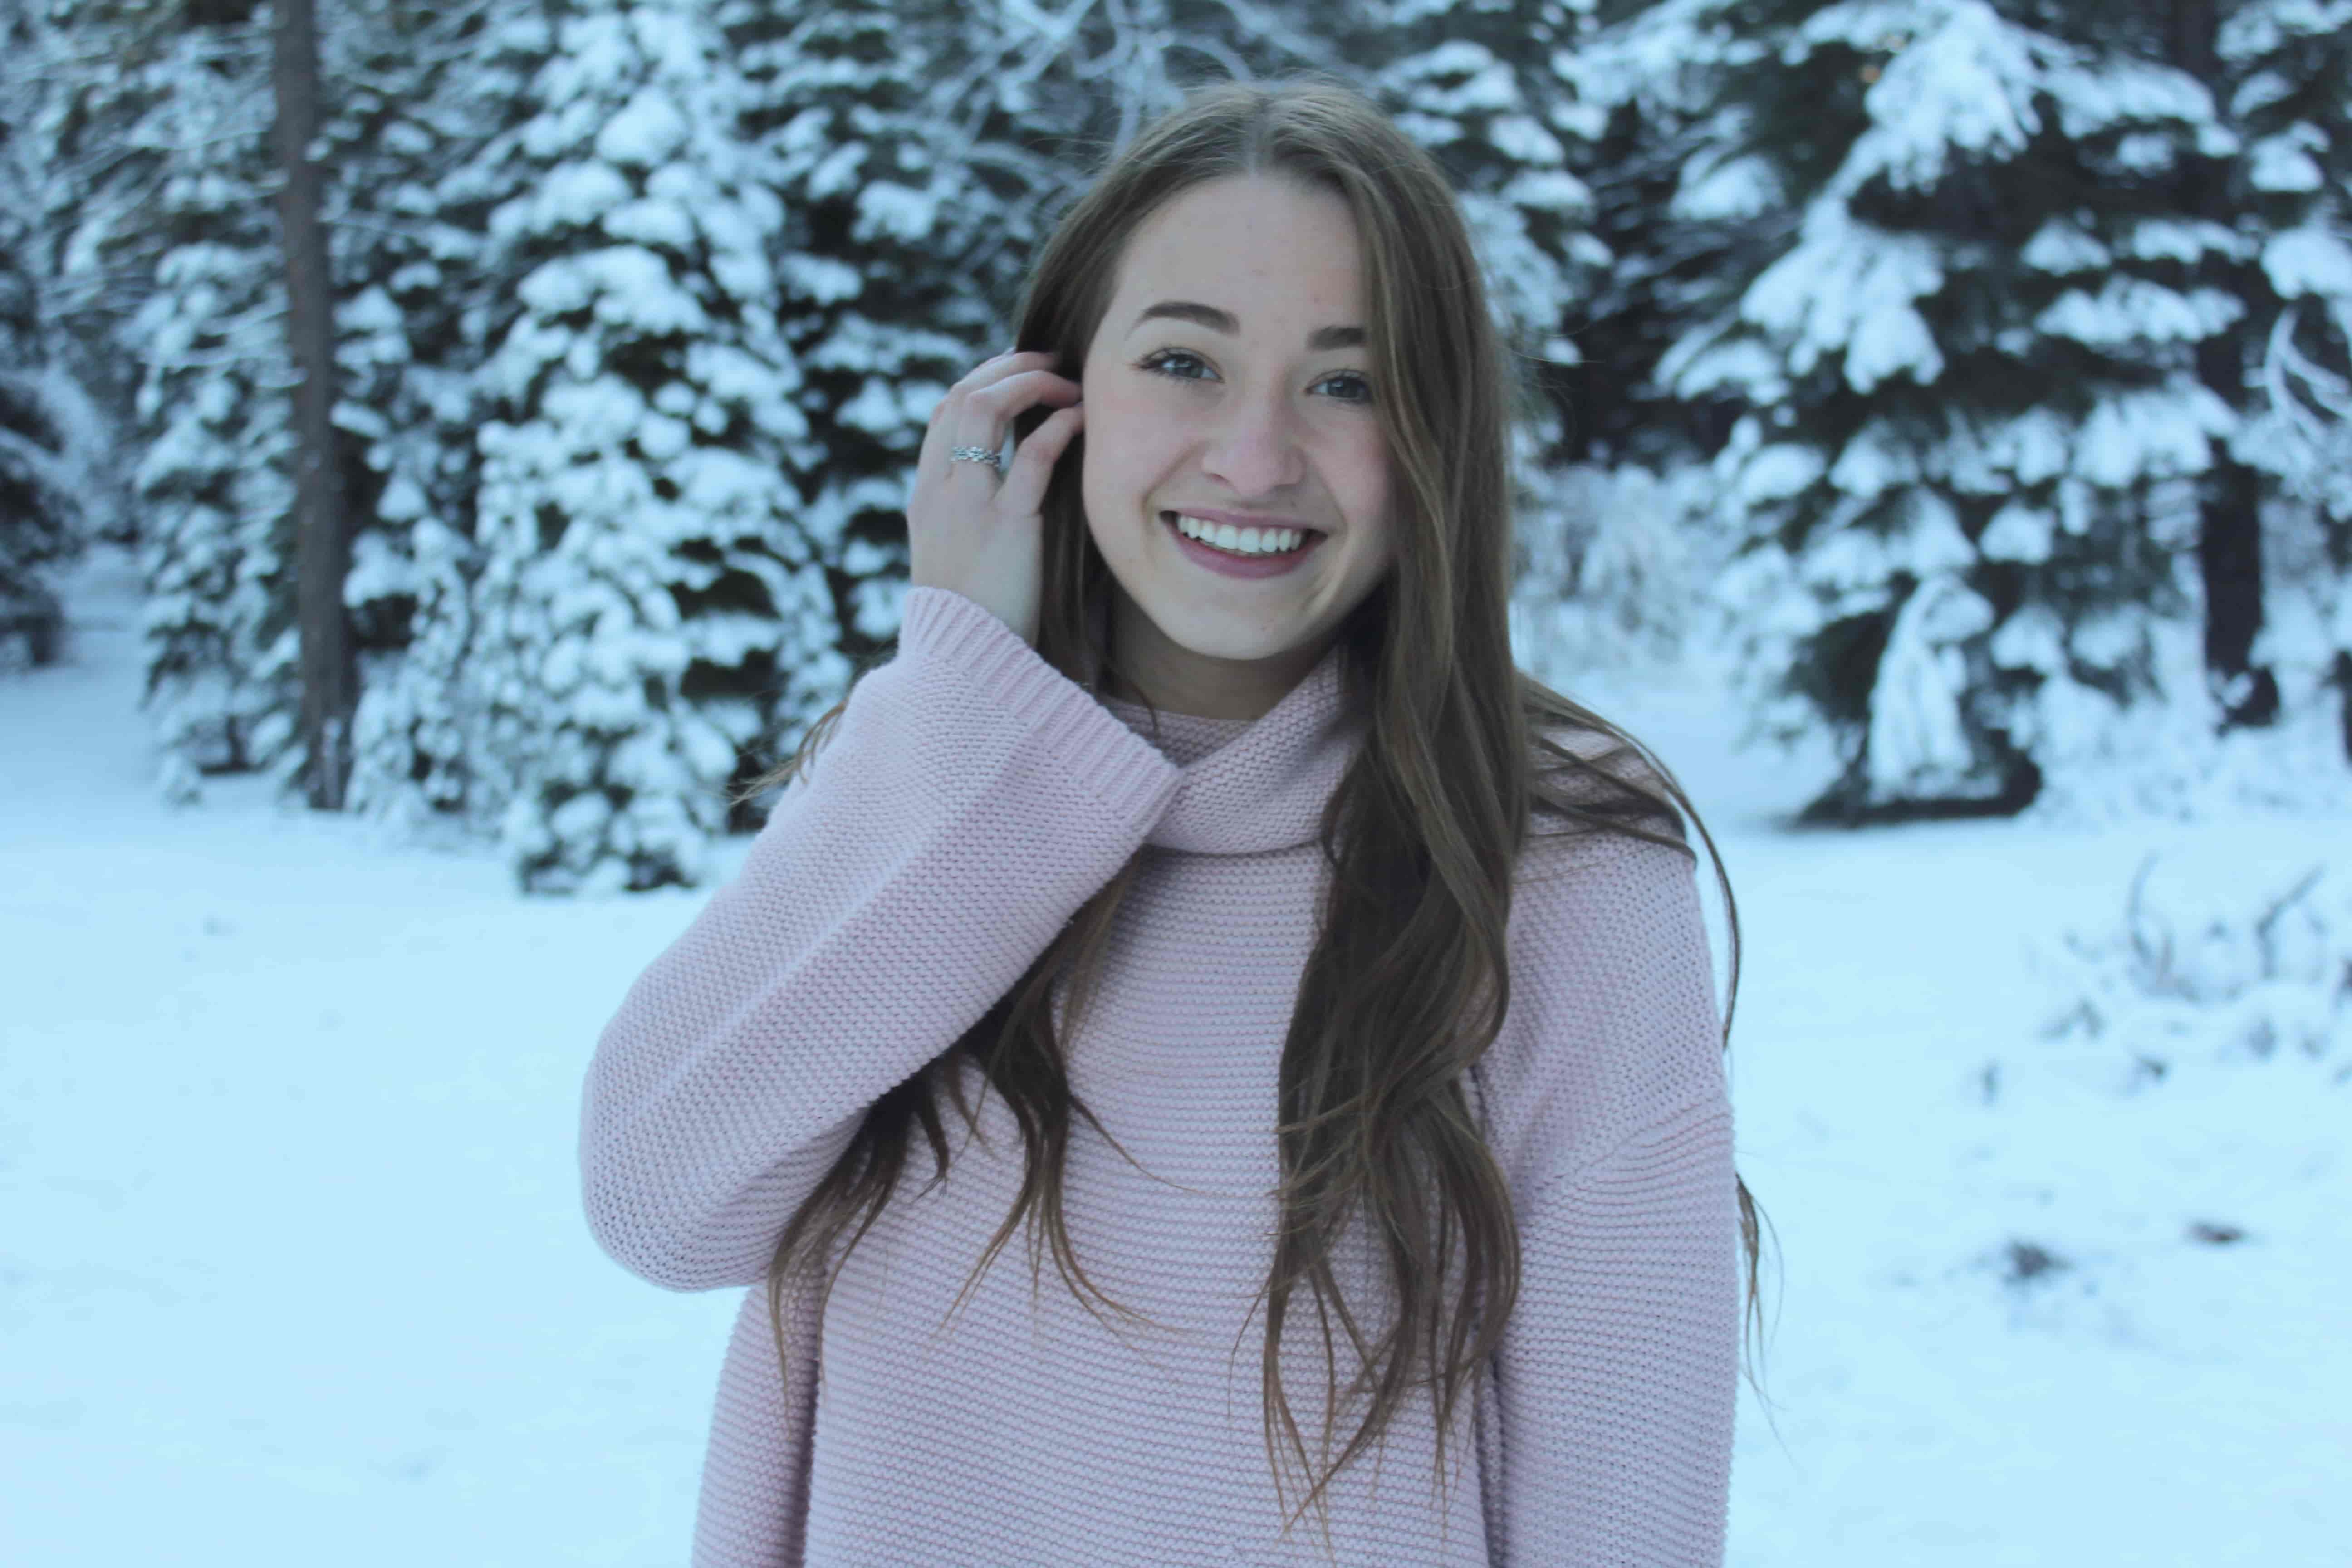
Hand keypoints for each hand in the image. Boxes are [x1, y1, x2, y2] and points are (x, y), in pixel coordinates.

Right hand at [906, 347, 1084, 648]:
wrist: (964, 666)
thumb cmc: (975, 619)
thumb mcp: (960, 558)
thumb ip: (976, 516)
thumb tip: (1016, 484)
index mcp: (925, 497)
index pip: (942, 413)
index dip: (982, 381)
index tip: (1021, 375)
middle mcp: (938, 491)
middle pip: (959, 396)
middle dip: (1006, 367)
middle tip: (1051, 361)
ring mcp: (968, 504)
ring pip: (983, 408)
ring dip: (1029, 384)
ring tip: (1068, 384)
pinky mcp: (1007, 525)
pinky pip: (1030, 455)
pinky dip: (1057, 426)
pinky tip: (1080, 419)